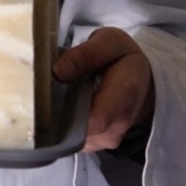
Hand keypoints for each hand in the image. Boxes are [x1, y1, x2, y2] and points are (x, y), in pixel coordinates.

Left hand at [53, 27, 154, 152]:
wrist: (143, 83)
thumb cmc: (124, 59)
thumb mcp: (110, 42)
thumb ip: (86, 54)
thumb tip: (58, 71)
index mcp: (124, 94)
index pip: (98, 119)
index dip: (68, 114)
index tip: (45, 98)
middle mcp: (118, 124)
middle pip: (78, 131)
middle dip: (54, 113)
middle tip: (42, 90)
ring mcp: (106, 138)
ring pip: (71, 137)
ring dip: (56, 118)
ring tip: (54, 94)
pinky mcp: (95, 143)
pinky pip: (72, 140)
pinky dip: (61, 124)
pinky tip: (60, 105)